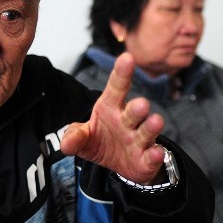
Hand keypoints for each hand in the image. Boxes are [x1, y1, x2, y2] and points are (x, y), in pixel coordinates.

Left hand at [60, 52, 165, 183]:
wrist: (119, 164)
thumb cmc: (102, 140)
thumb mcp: (83, 138)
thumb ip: (75, 137)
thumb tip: (66, 143)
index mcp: (111, 108)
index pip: (117, 88)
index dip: (122, 73)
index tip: (127, 58)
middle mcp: (128, 121)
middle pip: (134, 111)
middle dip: (137, 107)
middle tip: (141, 104)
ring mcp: (139, 139)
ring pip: (147, 131)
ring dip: (151, 127)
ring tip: (155, 121)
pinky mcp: (147, 159)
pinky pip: (152, 156)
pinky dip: (155, 155)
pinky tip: (155, 153)